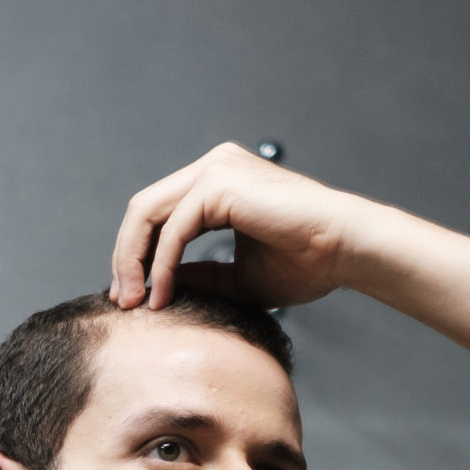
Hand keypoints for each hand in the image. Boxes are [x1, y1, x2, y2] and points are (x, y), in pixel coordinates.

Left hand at [108, 142, 367, 312]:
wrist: (346, 249)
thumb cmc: (307, 263)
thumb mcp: (238, 276)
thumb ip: (199, 275)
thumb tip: (160, 285)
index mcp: (218, 182)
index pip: (158, 213)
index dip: (136, 255)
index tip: (133, 296)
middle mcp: (213, 167)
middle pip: (143, 210)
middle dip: (125, 258)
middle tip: (123, 302)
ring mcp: (215, 169)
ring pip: (147, 213)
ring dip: (133, 261)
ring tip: (135, 302)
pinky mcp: (220, 182)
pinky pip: (174, 228)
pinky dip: (160, 264)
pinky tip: (162, 295)